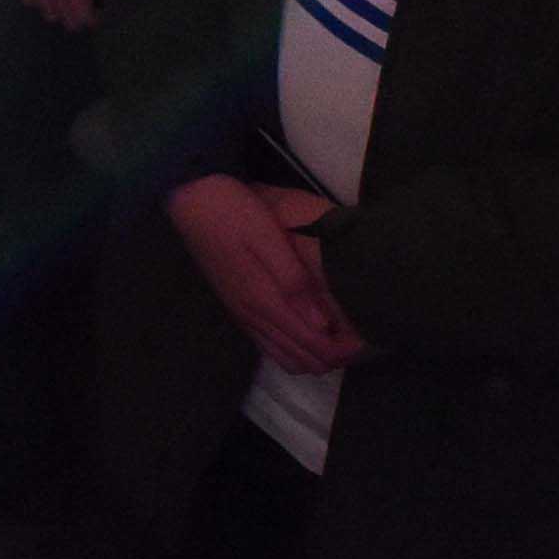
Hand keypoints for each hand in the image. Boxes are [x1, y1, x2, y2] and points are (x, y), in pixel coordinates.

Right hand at [166, 173, 363, 374]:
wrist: (188, 200)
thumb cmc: (233, 211)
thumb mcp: (267, 237)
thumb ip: (294, 281)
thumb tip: (322, 324)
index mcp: (264, 300)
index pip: (313, 346)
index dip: (345, 351)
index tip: (370, 341)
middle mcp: (252, 316)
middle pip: (302, 359)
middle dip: (335, 357)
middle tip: (363, 341)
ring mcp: (243, 315)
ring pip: (286, 357)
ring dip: (315, 356)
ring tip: (341, 338)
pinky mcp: (237, 308)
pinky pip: (269, 346)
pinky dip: (294, 350)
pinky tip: (309, 332)